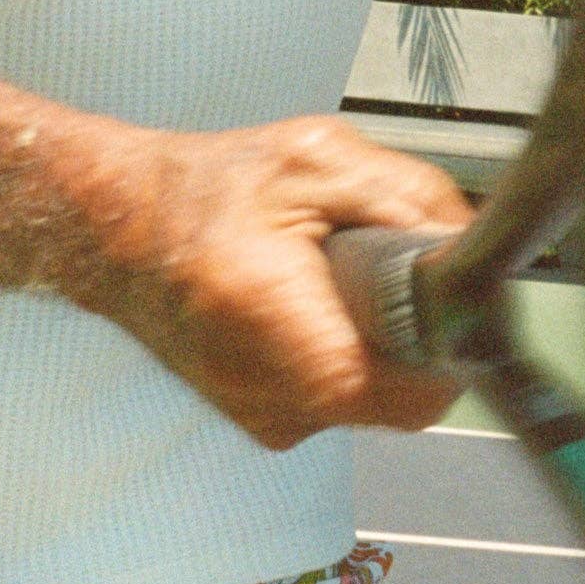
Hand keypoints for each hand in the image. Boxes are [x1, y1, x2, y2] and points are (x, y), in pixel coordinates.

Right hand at [96, 115, 472, 450]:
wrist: (112, 226)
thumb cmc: (202, 192)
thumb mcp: (319, 160)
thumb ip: (411, 198)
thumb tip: (472, 246)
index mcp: (303, 352)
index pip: (428, 390)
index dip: (453, 339)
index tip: (448, 293)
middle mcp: (284, 408)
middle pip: (407, 397)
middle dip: (414, 336)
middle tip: (383, 270)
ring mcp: (269, 423)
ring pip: (373, 400)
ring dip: (376, 343)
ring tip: (332, 279)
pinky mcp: (261, 419)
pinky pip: (334, 397)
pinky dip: (339, 351)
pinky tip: (307, 301)